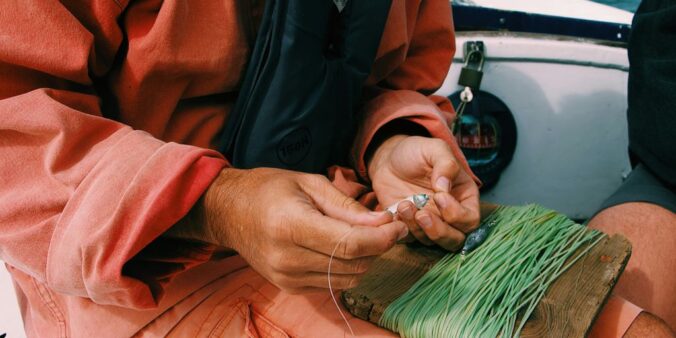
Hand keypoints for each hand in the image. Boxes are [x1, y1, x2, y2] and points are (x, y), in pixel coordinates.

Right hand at [171, 167, 406, 292]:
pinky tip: (342, 246)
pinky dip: (346, 267)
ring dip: (365, 259)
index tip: (399, 226)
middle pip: (353, 264)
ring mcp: (286, 277)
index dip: (383, 238)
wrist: (229, 212)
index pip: (350, 243)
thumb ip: (347, 206)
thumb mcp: (309, 183)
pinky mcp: (289, 287)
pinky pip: (332, 283)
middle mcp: (287, 258)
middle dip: (379, 246)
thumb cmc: (269, 189)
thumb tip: (383, 222)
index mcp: (291, 225)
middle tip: (388, 226)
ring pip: (348, 278)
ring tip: (367, 235)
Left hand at [368, 135, 479, 250]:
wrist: (389, 159)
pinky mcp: (409, 227)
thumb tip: (445, 187)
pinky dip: (402, 230)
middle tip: (422, 214)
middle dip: (439, 232)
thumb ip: (446, 164)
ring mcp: (429, 223)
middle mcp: (449, 215)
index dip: (456, 214)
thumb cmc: (416, 153)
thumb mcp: (434, 149)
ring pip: (431, 242)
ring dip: (417, 228)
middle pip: (455, 240)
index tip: (439, 196)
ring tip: (404, 205)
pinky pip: (408, 239)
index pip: (470, 220)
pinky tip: (395, 211)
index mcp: (463, 198)